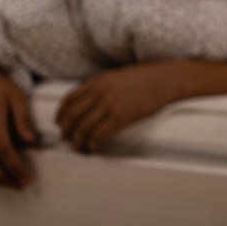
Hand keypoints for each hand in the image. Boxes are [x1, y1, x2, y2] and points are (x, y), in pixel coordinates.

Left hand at [56, 62, 182, 152]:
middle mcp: (98, 93)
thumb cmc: (147, 77)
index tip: (60, 123)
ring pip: (82, 129)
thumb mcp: (118, 76)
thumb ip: (101, 86)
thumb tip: (90, 101)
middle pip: (71, 117)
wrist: (166, 79)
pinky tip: (94, 149)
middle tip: (67, 139)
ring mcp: (109, 105)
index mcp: (96, 81)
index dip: (61, 115)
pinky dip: (93, 145)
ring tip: (80, 148)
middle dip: (66, 131)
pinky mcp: (120, 118)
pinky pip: (98, 135)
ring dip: (78, 142)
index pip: (69, 100)